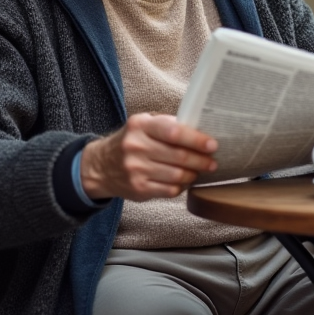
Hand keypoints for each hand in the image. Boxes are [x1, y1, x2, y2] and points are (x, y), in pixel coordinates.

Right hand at [79, 113, 217, 200]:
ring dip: (194, 174)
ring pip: (177, 175)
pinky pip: (170, 190)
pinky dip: (182, 186)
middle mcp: (136, 146)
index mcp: (140, 125)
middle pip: (179, 156)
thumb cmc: (132, 142)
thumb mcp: (144, 125)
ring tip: (200, 171)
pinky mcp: (138, 188)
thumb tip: (202, 131)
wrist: (101, 166)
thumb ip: (169, 125)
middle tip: (212, 162)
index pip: (173, 132)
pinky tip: (185, 181)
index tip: (212, 145)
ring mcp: (136, 169)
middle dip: (201, 160)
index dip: (196, 139)